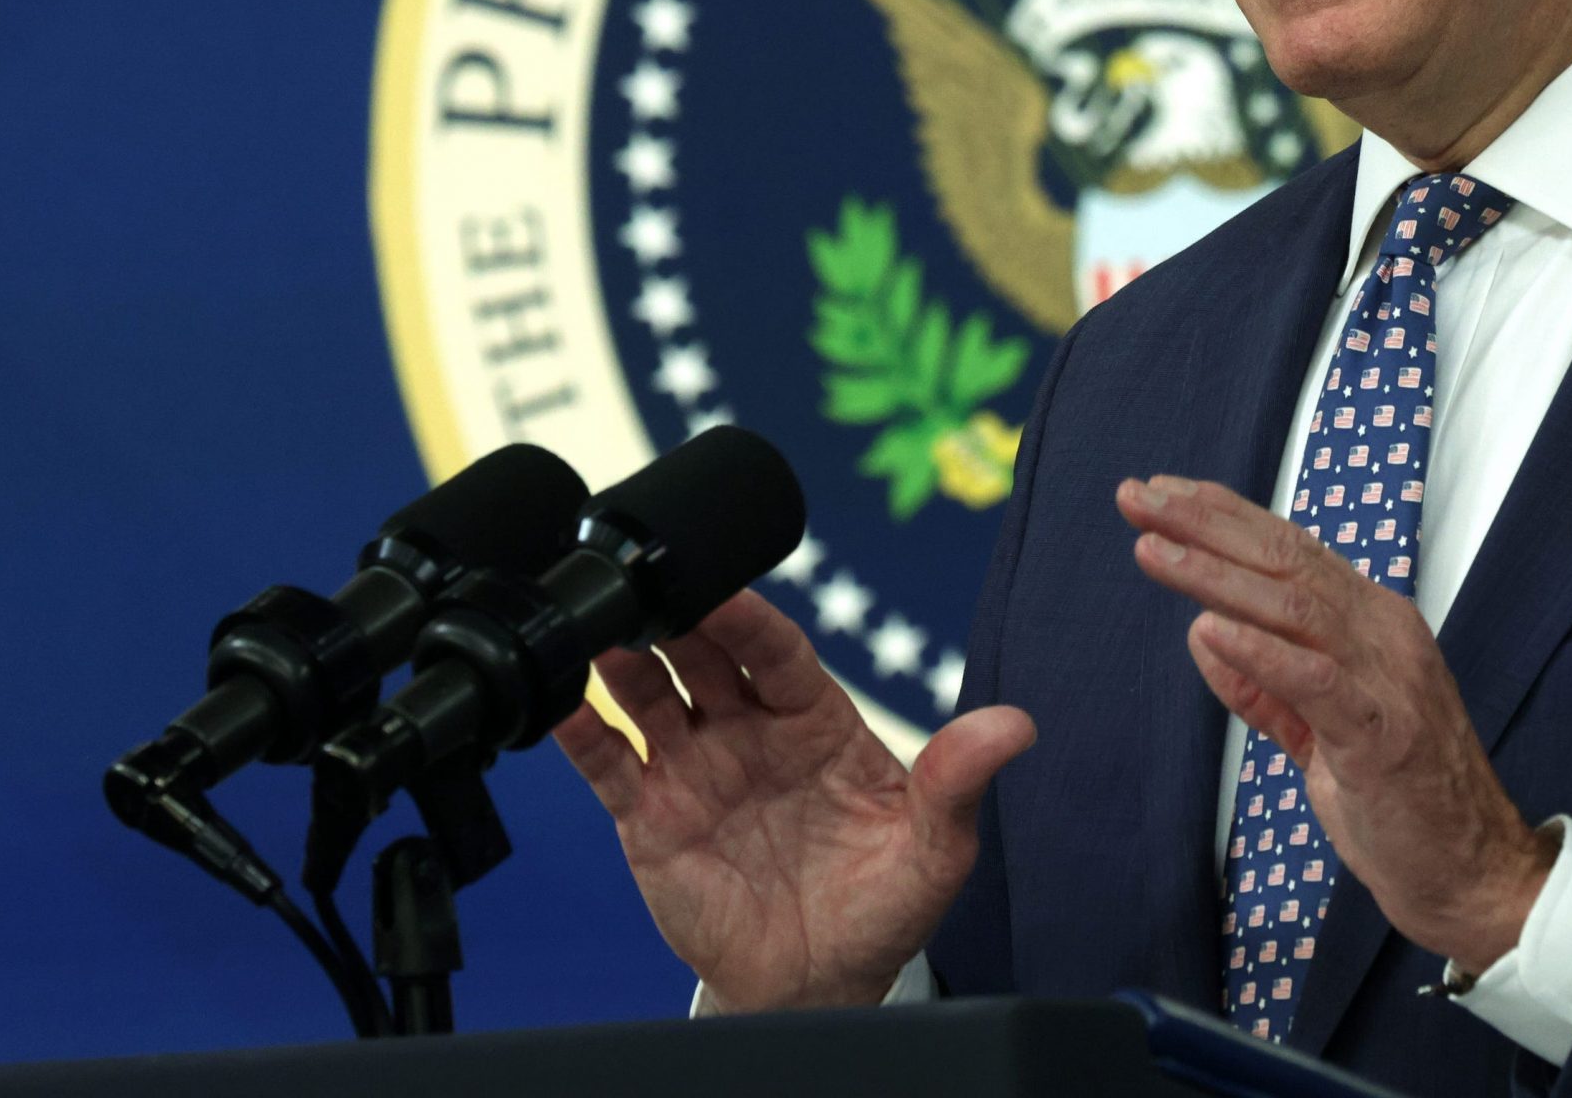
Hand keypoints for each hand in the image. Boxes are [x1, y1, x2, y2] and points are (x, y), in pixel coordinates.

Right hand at [552, 589, 1034, 1010]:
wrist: (819, 987)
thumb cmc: (883, 905)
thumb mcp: (936, 846)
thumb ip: (960, 779)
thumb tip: (1016, 725)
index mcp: (815, 718)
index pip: (778, 651)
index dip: (749, 618)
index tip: (724, 586)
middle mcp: (749, 730)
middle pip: (706, 656)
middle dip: (679, 618)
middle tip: (649, 584)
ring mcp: (695, 768)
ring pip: (651, 695)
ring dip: (624, 660)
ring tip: (599, 629)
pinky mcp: (650, 817)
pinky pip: (609, 764)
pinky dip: (578, 732)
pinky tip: (555, 700)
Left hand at [1117, 475, 1552, 974]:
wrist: (1474, 874)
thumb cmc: (1402, 803)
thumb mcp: (1319, 736)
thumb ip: (1265, 687)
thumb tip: (1202, 632)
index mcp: (1372, 624)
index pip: (1292, 549)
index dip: (1224, 517)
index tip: (1162, 493)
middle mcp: (1383, 633)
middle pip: (1286, 559)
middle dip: (1205, 526)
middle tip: (1138, 497)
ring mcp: (1388, 679)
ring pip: (1294, 605)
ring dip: (1216, 574)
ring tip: (1153, 550)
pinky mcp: (1382, 734)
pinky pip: (1314, 679)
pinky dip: (1259, 650)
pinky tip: (1209, 628)